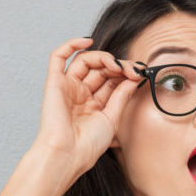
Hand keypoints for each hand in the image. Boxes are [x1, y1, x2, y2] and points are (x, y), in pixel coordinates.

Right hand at [32, 37, 142, 178]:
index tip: (140, 74)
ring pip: (85, 60)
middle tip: (133, 70)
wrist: (68, 155)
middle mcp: (81, 93)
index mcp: (94, 104)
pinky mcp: (54, 82)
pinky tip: (87, 41)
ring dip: (103, 57)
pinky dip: (71, 45)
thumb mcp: (112, 118)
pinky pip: (58, 57)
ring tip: (116, 65)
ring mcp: (67, 86)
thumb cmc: (88, 145)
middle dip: (118, 65)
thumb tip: (134, 76)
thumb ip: (121, 95)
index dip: (126, 72)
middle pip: (100, 68)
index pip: (112, 79)